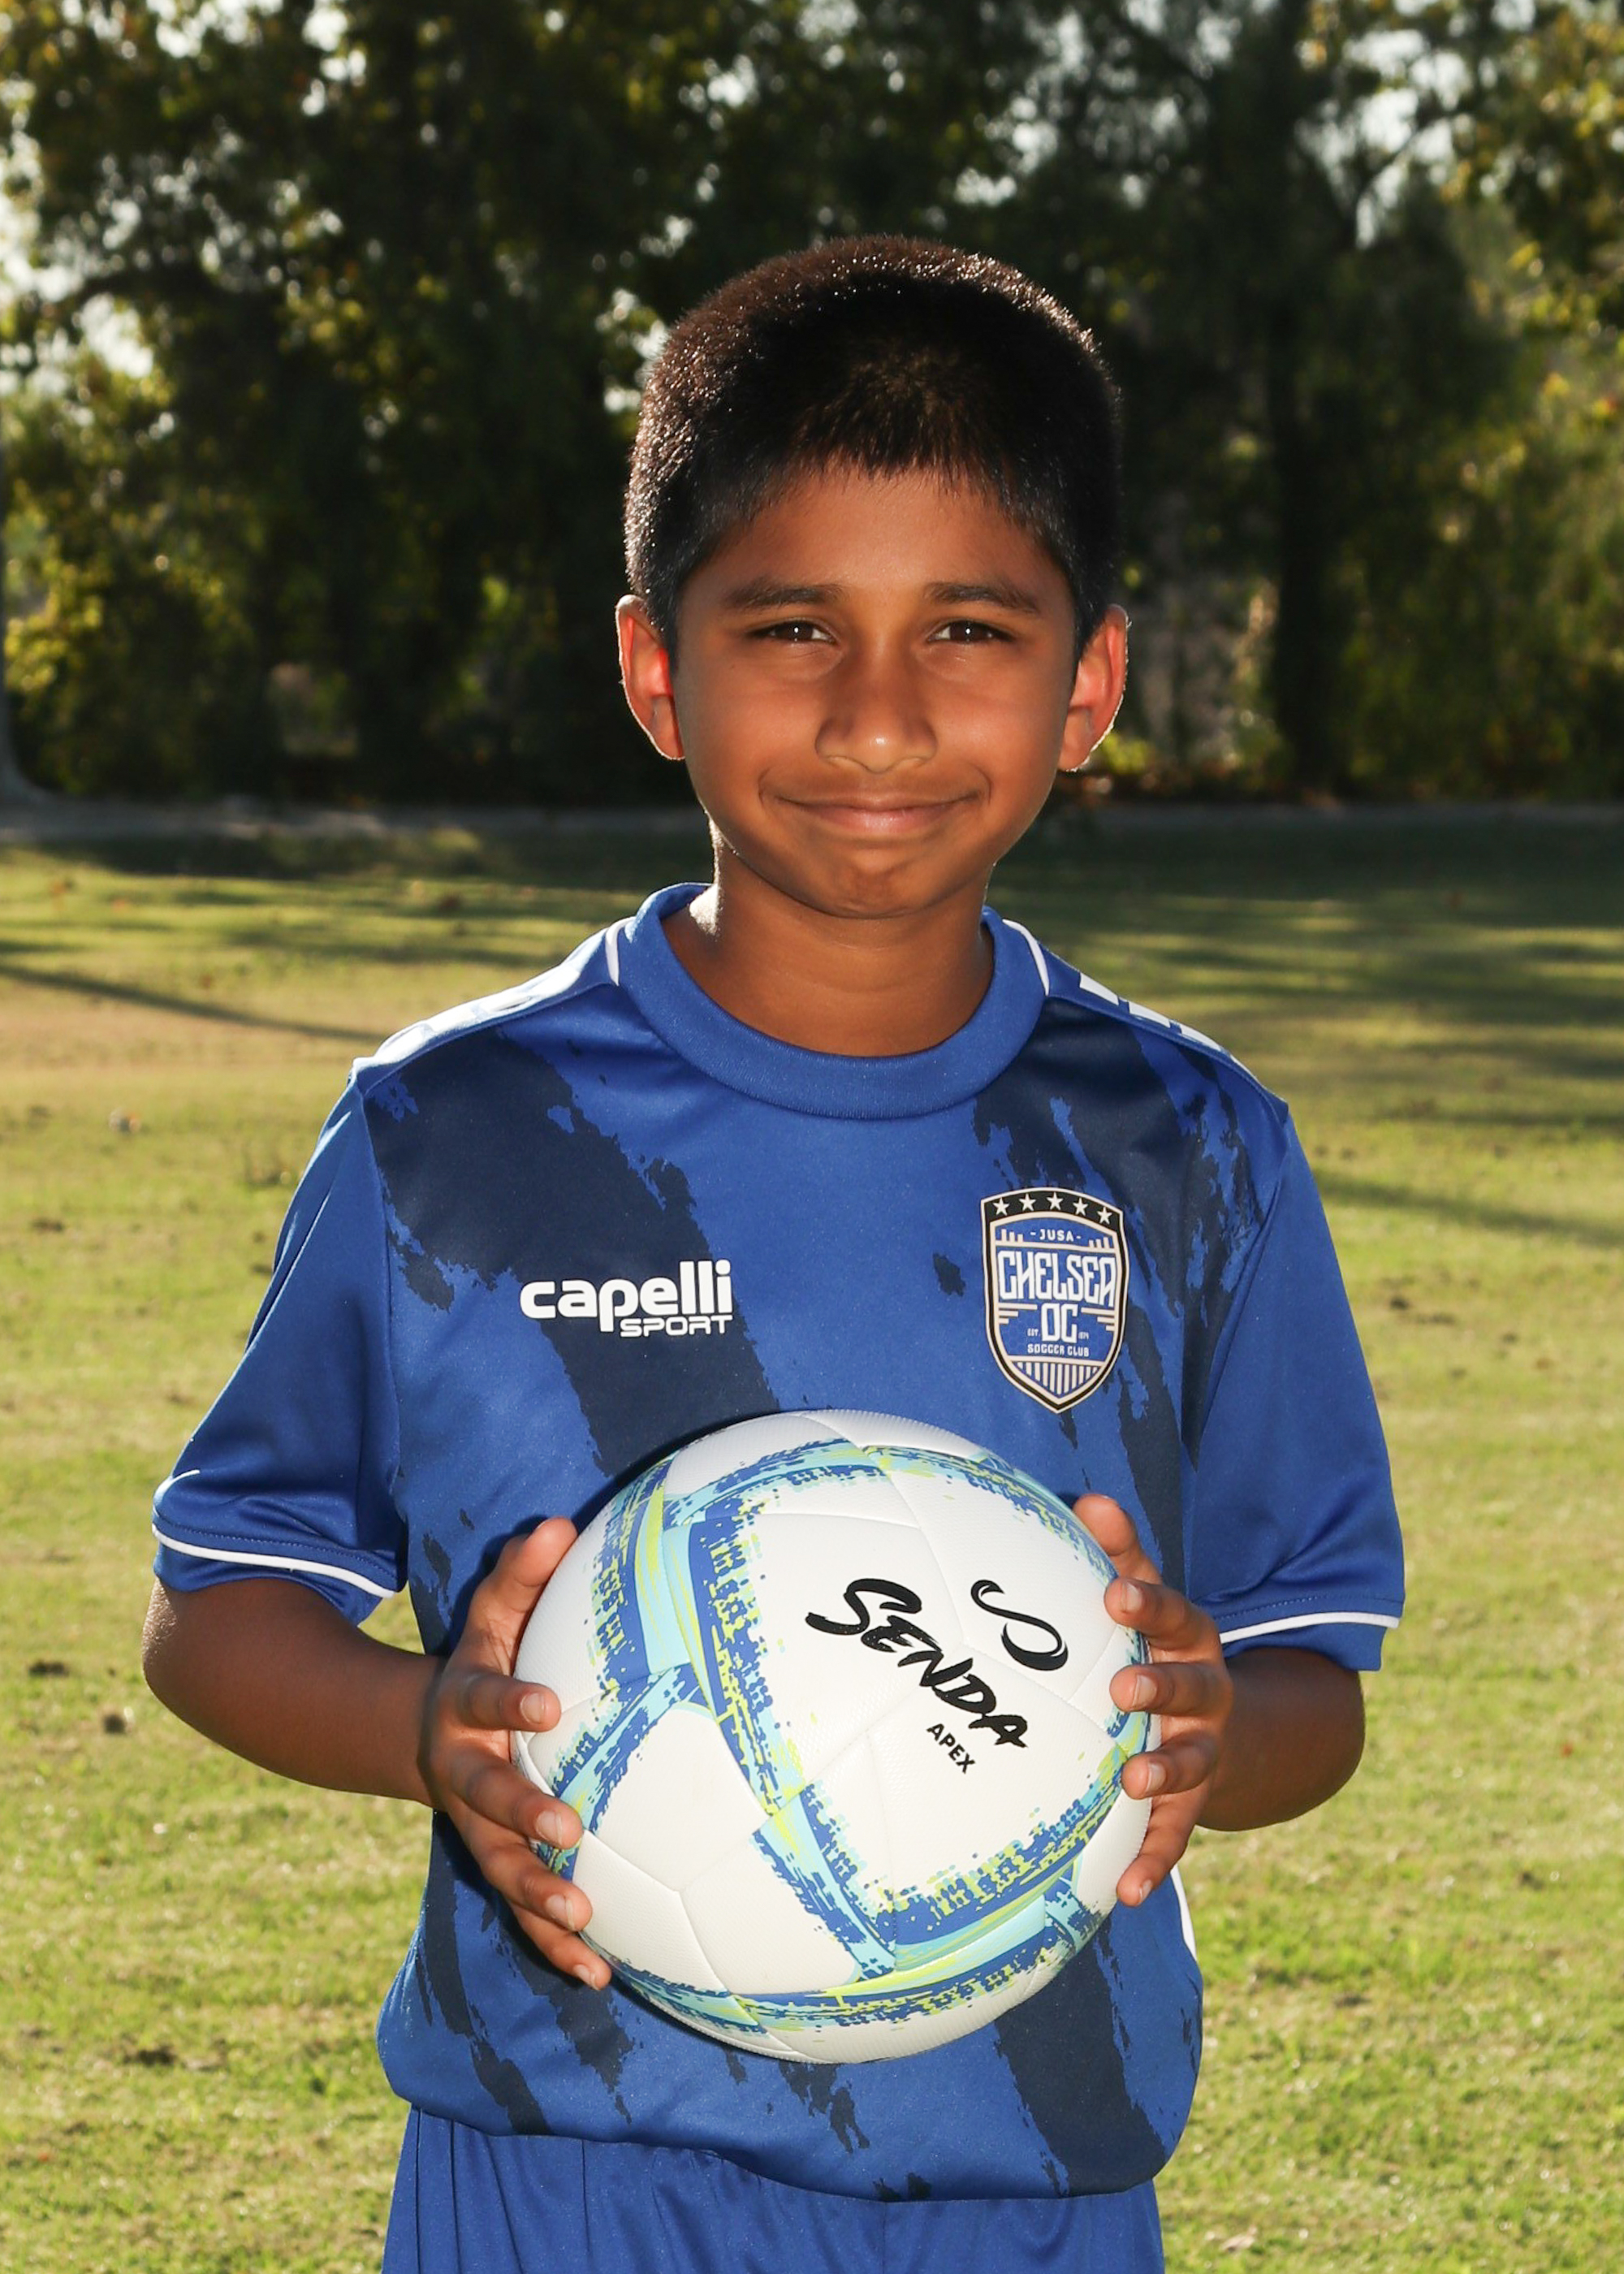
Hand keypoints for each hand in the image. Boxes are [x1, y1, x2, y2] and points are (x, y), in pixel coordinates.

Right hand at [417, 1520, 611, 1988]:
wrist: (427, 1734)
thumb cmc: (483, 1664)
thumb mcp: (493, 1616)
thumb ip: (519, 1574)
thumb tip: (558, 1524)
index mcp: (463, 1709)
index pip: (485, 1700)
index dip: (511, 1702)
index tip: (546, 1705)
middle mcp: (465, 1775)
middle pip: (488, 1800)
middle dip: (524, 1814)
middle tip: (566, 1828)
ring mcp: (478, 1829)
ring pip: (503, 1869)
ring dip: (539, 1897)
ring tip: (583, 1918)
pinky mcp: (500, 1865)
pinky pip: (525, 1912)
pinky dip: (557, 1945)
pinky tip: (601, 1975)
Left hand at [1073, 1493, 1232, 1909]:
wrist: (1232, 1723)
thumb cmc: (1159, 1645)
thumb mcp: (1146, 1598)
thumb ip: (1119, 1555)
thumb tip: (1085, 1498)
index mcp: (1188, 1637)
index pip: (1170, 1612)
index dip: (1145, 1604)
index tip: (1113, 1596)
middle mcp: (1206, 1693)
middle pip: (1193, 1686)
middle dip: (1161, 1686)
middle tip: (1124, 1689)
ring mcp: (1204, 1749)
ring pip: (1191, 1761)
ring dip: (1164, 1771)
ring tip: (1132, 1780)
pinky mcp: (1193, 1803)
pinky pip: (1174, 1836)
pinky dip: (1152, 1862)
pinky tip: (1126, 1891)